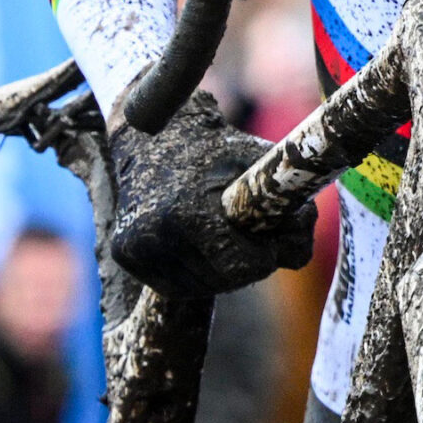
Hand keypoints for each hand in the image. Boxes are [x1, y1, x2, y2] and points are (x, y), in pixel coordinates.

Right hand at [110, 89, 317, 300]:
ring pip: (198, 288)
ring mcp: (133, 249)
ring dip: (219, 271)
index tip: (268, 235)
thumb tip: (298, 255)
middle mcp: (151, 236)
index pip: (241, 268)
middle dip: (244, 264)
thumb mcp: (260, 166)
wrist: (152, 133)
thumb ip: (292, 208)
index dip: (265, 256)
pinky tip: (198, 242)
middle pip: (221, 281)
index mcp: (185, 213)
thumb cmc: (215, 149)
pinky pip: (174, 286)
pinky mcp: (124, 255)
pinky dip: (195, 272)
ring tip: (220, 233)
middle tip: (246, 232)